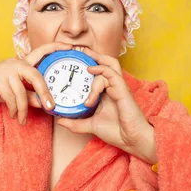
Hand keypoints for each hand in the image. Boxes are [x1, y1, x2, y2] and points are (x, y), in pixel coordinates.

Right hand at [0, 42, 72, 124]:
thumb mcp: (15, 91)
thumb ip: (29, 95)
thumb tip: (45, 105)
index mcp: (23, 63)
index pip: (42, 52)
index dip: (56, 48)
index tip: (70, 47)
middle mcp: (17, 63)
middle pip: (36, 76)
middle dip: (45, 93)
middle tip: (51, 108)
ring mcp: (7, 70)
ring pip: (22, 93)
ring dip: (23, 109)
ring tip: (23, 120)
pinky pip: (11, 97)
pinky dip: (13, 109)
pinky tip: (13, 115)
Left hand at [55, 48, 157, 162]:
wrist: (131, 140)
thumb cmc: (116, 131)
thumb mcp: (90, 125)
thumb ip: (76, 123)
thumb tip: (60, 120)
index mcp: (107, 92)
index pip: (99, 71)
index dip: (89, 62)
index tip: (74, 57)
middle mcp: (114, 87)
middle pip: (107, 62)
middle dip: (94, 55)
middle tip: (79, 51)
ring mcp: (119, 87)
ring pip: (108, 66)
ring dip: (96, 63)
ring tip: (84, 61)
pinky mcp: (123, 91)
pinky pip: (112, 75)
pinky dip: (101, 72)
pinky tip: (91, 72)